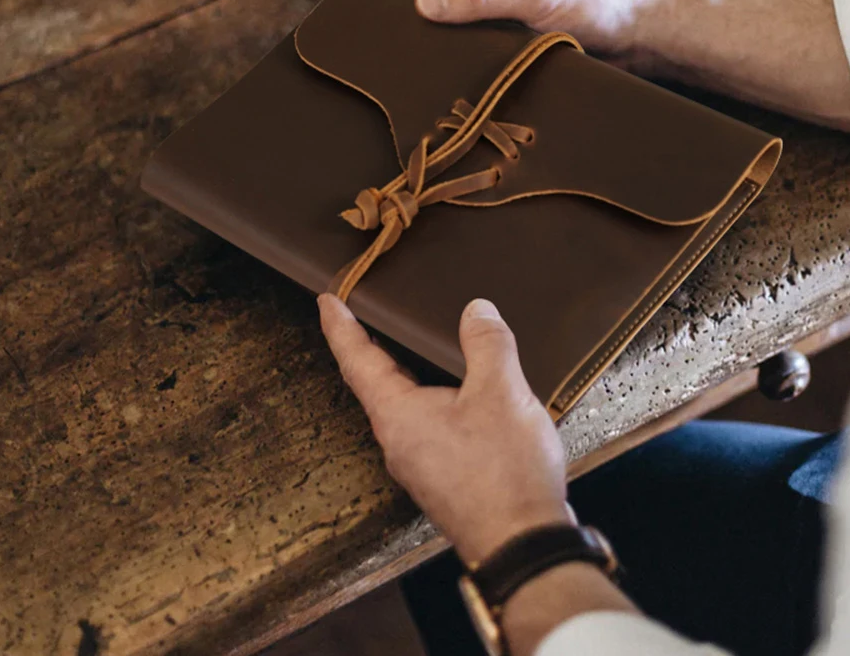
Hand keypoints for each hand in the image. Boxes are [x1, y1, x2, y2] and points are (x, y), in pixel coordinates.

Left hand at [318, 294, 570, 566]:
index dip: (340, 327)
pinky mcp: (443, 477)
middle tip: (366, 314)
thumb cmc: (505, 475)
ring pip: (403, 405)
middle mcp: (399, 440)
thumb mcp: (501, 394)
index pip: (357, 360)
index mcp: (398, 415)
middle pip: (375, 382)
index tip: (326, 301)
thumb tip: (477, 310)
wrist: (523, 547)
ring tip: (412, 346)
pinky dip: (430, 397)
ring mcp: (420, 463)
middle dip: (371, 346)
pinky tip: (457, 392)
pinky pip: (426, 424)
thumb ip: (487, 344)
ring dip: (404, 372)